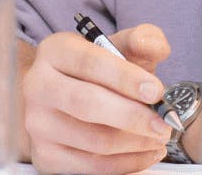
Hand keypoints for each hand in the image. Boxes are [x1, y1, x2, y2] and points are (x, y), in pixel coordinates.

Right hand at [22, 23, 173, 173]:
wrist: (70, 96)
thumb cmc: (101, 72)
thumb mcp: (121, 47)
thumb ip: (142, 39)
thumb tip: (152, 44)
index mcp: (54, 51)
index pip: (90, 63)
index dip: (126, 78)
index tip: (156, 92)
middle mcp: (38, 86)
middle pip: (88, 105)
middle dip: (134, 116)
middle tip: (163, 123)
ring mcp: (38, 124)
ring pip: (95, 140)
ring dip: (136, 142)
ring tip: (160, 137)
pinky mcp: (45, 156)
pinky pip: (93, 167)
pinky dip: (128, 163)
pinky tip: (147, 152)